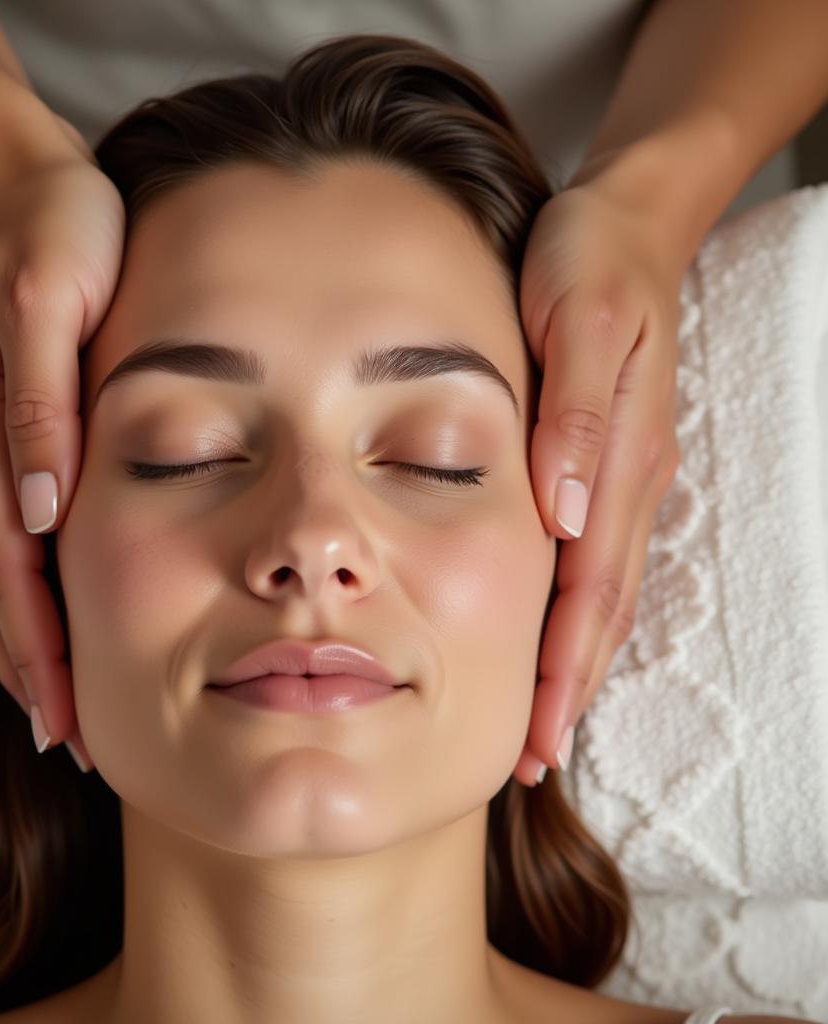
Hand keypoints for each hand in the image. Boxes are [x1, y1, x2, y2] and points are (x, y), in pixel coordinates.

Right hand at [0, 111, 123, 771]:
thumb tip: (42, 508)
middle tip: (76, 741)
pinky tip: (36, 620)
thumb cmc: (53, 231)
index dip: (45, 650)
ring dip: (18, 646)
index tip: (77, 717)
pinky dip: (8, 594)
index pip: (13, 571)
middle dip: (33, 672)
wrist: (9, 174)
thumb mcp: (57, 303)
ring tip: (57, 705)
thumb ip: (44, 409)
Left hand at [511, 181, 682, 786]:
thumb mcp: (578, 326)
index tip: (535, 732)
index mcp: (617, 462)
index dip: (562, 665)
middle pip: (598, 610)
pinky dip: (574, 613)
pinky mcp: (606, 465)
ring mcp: (620, 478)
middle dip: (567, 688)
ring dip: (572, 662)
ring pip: (598, 594)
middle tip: (530, 760)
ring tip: (541, 723)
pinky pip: (595, 557)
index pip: (589, 589)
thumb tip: (562, 516)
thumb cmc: (587, 267)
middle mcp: (624, 484)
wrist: (624, 223)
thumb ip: (576, 421)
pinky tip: (552, 638)